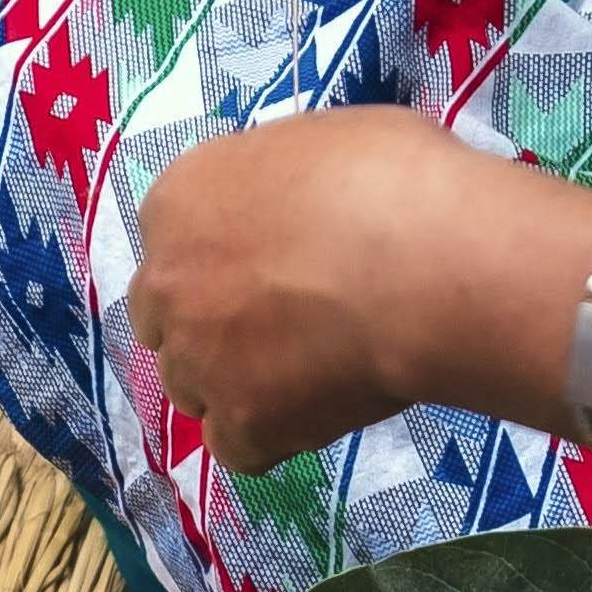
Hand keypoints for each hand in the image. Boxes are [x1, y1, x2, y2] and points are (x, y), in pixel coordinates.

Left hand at [127, 110, 591, 473]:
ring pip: (193, 389)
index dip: (216, 264)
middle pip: (167, 324)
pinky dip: (271, 437)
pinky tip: (318, 413)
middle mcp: (168, 285)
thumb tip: (301, 206)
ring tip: (306, 374)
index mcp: (178, 202)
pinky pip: (238, 447)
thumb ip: (282, 189)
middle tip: (275, 326)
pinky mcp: (241, 424)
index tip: (263, 269)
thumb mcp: (317, 145)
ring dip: (234, 384)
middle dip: (208, 328)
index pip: (170, 248)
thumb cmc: (388, 179)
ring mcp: (198, 361)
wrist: (425, 263)